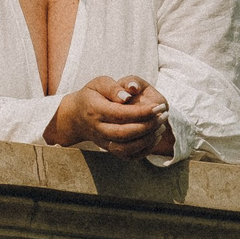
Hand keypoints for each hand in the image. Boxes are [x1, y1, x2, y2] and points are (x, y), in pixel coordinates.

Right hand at [47, 75, 171, 157]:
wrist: (76, 117)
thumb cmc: (92, 95)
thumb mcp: (99, 83)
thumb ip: (113, 87)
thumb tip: (128, 96)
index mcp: (95, 110)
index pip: (120, 114)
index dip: (142, 112)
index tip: (159, 106)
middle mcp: (97, 129)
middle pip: (124, 133)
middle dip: (148, 125)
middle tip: (164, 115)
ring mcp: (103, 142)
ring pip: (126, 148)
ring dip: (147, 139)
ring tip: (161, 126)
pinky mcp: (109, 150)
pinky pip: (128, 155)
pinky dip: (144, 149)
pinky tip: (154, 136)